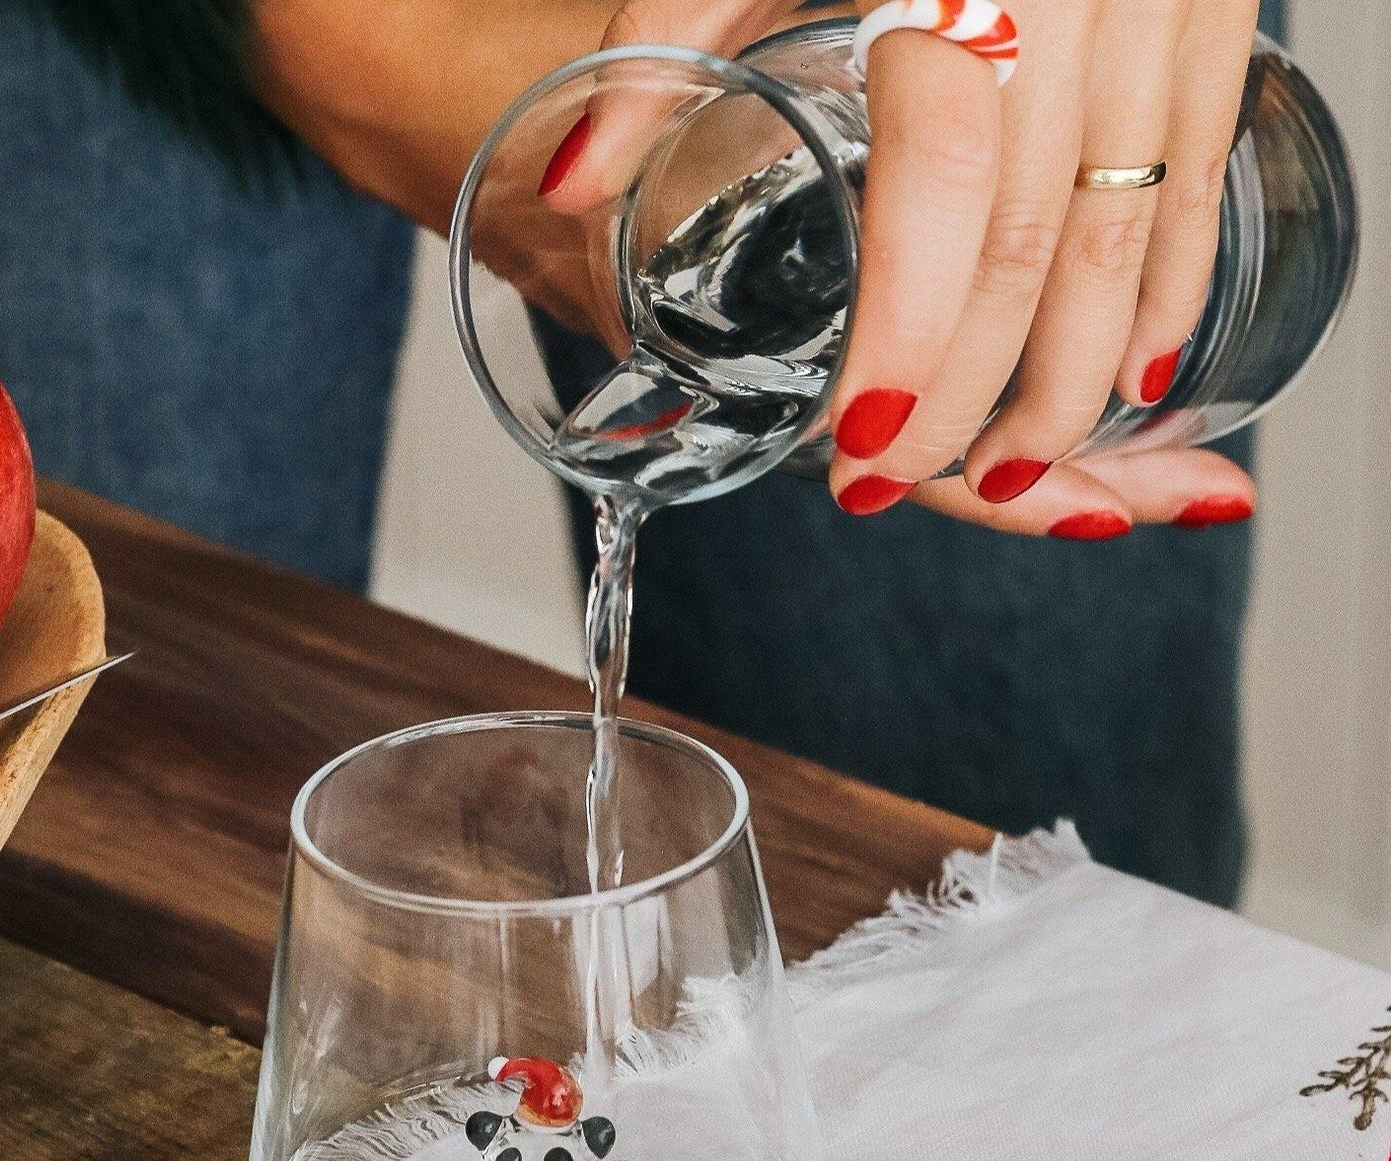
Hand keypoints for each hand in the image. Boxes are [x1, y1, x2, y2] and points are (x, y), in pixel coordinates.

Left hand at [553, 0, 1259, 536]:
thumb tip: (572, 185)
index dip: (908, 337)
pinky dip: (1164, 295)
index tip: (860, 444)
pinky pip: (1196, 184)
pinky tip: (1130, 379)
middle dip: (972, 398)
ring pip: (1128, 236)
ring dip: (1073, 381)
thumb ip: (667, 39)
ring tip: (1009, 469)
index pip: (942, 192)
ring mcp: (1164, 6)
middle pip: (1034, 247)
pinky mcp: (1216, 15)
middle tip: (901, 485)